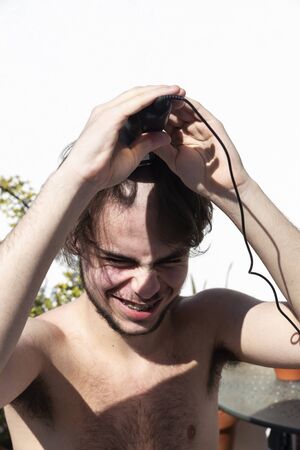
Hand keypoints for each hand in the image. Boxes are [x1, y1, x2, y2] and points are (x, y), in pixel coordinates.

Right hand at [61, 85, 184, 190]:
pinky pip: (134, 103)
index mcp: (111, 120)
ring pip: (137, 95)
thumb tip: (166, 136)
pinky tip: (165, 96)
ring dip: (158, 91)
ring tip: (177, 91)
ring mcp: (106, 112)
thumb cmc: (101, 170)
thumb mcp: (132, 156)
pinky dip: (151, 98)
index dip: (155, 99)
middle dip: (159, 92)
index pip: (136, 103)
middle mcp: (107, 111)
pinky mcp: (109, 117)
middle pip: (137, 95)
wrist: (83, 178)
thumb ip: (147, 143)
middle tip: (179, 91)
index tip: (174, 100)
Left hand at [153, 97, 250, 201]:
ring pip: (182, 107)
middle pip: (171, 111)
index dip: (152, 116)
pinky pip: (197, 108)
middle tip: (146, 99)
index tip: (138, 111)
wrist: (219, 184)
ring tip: (159, 97)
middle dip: (160, 106)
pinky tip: (176, 99)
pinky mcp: (210, 122)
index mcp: (177, 138)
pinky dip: (186, 103)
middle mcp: (187, 128)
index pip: (163, 121)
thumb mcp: (173, 160)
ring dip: (171, 101)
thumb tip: (143, 136)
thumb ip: (160, 147)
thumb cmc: (198, 175)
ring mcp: (199, 124)